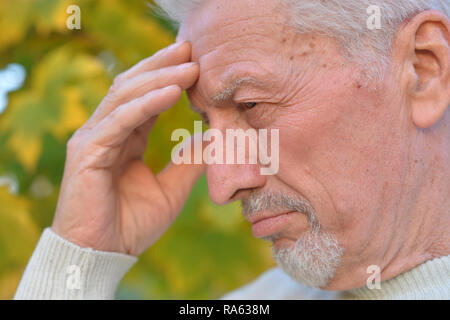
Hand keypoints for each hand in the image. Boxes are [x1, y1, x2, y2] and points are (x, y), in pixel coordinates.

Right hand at [51, 41, 203, 255]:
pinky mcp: (86, 152)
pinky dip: (145, 104)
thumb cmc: (131, 224)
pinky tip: (171, 92)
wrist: (102, 255)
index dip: (169, 78)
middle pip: (133, 87)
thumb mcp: (171, 190)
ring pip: (126, 96)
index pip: (145, 98)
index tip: (196, 63)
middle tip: (192, 49)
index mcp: (124, 138)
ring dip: (159, 78)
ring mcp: (93, 139)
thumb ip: (189, 162)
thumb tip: (213, 138)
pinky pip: (119, 120)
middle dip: (163, 66)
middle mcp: (106, 132)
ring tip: (189, 65)